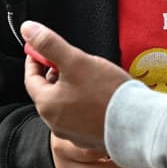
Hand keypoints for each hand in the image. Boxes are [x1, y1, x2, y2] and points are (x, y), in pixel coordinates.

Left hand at [22, 21, 129, 150]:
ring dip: (69, 88)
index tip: (40, 48)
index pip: (31, 78)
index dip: (36, 59)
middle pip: (48, 92)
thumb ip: (49, 44)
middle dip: (55, 73)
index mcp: (47, 105)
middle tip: (70, 60)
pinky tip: (98, 95)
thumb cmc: (107, 93)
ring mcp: (72, 133)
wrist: (138, 122)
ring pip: (64, 104)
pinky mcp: (88, 138)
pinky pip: (79, 116)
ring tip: (88, 76)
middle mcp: (55, 123)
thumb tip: (28, 29)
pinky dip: (83, 103)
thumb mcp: (76, 60)